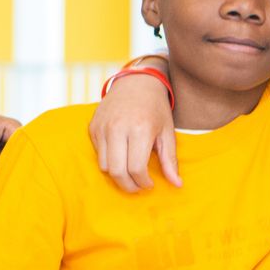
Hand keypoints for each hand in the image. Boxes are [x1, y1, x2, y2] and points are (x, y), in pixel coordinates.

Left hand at [0, 107, 21, 169]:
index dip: (16, 160)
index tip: (8, 173)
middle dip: (7, 167)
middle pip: (15, 154)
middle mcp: (13, 135)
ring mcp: (7, 141)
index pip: (21, 146)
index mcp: (13, 128)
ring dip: (0, 169)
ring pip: (8, 158)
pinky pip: (1, 159)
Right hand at [89, 70, 176, 191]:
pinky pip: (97, 154)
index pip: (136, 168)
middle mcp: (118, 127)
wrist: (135, 82)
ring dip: (117, 174)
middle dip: (128, 185)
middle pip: (117, 171)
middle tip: (138, 186)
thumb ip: (170, 160)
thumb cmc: (155, 109)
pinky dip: (109, 161)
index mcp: (140, 129)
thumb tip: (177, 184)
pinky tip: (121, 155)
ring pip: (104, 166)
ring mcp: (102, 127)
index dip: (143, 182)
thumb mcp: (167, 132)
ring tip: (130, 172)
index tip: (149, 184)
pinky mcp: (93, 127)